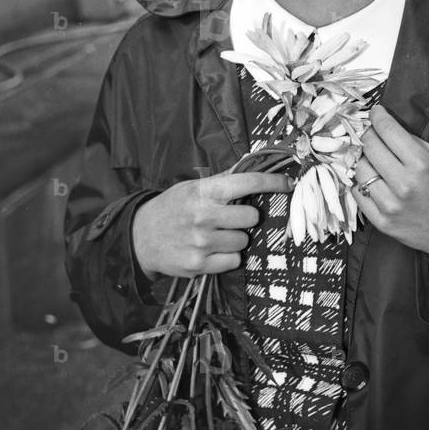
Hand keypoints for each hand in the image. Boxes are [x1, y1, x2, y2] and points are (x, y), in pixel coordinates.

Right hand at [132, 170, 292, 278]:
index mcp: (205, 192)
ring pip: (243, 242)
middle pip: (252, 218)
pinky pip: (234, 261)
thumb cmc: (173, 208)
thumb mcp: (193, 188)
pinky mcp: (199, 265)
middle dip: (246, 219)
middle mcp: (204, 216)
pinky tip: (211, 251)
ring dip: (235, 239)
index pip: (248, 182)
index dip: (272, 182)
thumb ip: (223, 180)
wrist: (139, 237)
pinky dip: (227, 258)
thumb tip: (254, 164)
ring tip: (215, 236)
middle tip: (231, 219)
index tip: (289, 183)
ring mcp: (201, 242)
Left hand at [352, 105, 428, 272]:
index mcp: (421, 164)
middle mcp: (403, 184)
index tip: (375, 112)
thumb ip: (415, 143)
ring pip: (359, 169)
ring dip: (364, 160)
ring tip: (374, 160)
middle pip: (369, 147)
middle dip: (369, 135)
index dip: (378, 116)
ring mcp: (390, 205)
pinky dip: (362, 183)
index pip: (388, 131)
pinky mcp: (381, 222)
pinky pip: (358, 194)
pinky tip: (372, 180)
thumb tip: (388, 127)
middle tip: (372, 134)